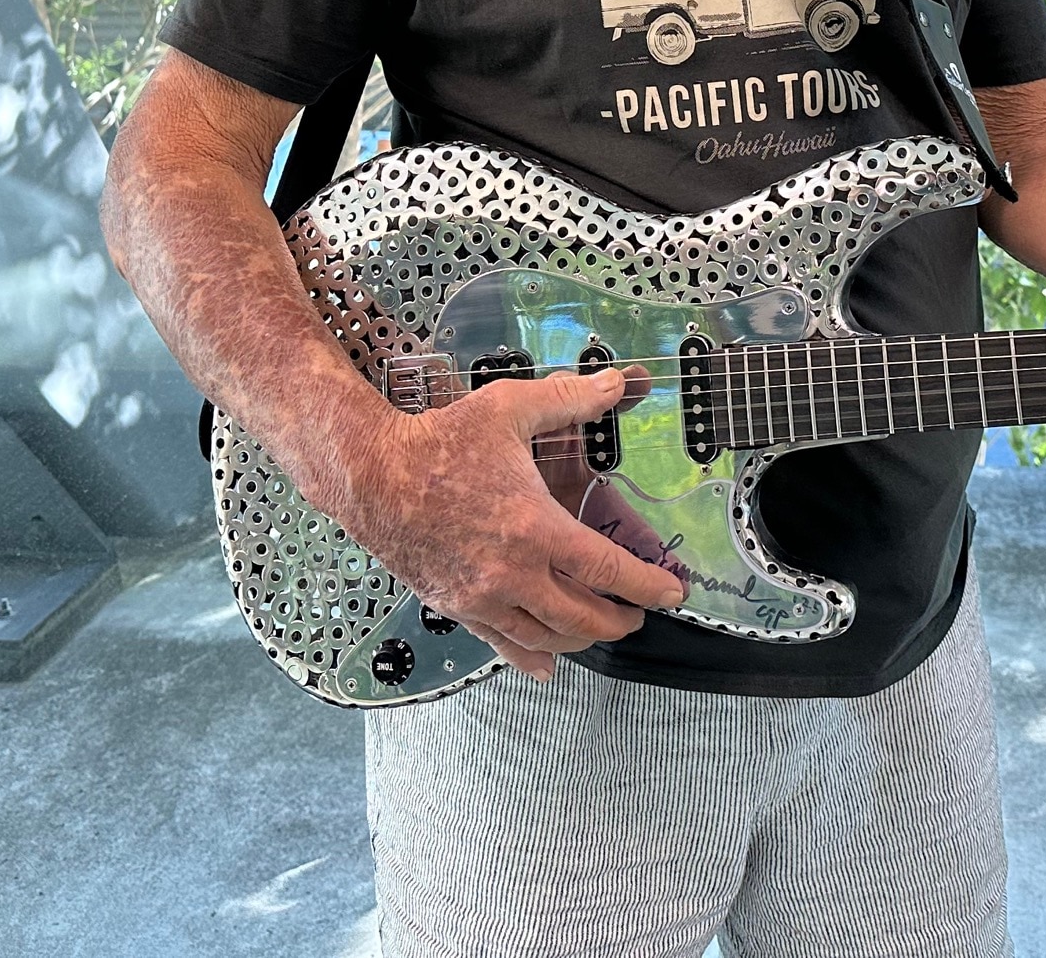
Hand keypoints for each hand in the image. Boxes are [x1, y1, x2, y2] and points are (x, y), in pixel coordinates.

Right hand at [328, 365, 687, 679]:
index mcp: (536, 528)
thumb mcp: (509, 408)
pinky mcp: (457, 607)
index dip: (649, 585)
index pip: (609, 570)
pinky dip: (532, 656)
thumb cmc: (438, 441)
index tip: (673, 592)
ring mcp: (483, 597)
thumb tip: (617, 382)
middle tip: (638, 612)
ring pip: (547, 638)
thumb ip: (569, 399)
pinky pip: (503, 645)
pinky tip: (547, 663)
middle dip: (620, 618)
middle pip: (585, 617)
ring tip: (600, 628)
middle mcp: (513, 573)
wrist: (371, 475)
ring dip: (581, 639)